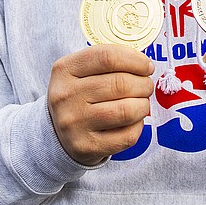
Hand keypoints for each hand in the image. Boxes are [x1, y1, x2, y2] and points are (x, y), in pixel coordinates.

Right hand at [48, 45, 154, 165]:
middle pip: (121, 84)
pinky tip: (133, 121)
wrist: (58, 135)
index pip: (108, 57)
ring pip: (127, 111)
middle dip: (143, 84)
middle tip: (146, 87)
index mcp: (64, 70)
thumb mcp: (81, 72)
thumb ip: (109, 64)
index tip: (147, 66)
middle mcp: (66, 96)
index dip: (135, 60)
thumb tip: (145, 65)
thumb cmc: (79, 97)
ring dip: (143, 105)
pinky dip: (138, 126)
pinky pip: (127, 136)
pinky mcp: (86, 147)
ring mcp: (74, 124)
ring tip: (141, 103)